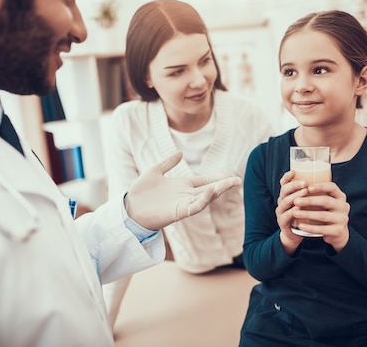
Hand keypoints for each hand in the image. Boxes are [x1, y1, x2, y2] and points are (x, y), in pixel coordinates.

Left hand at [124, 152, 241, 229]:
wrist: (128, 208)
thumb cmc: (140, 192)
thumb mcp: (155, 171)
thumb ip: (168, 162)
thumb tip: (181, 153)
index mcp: (182, 185)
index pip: (205, 180)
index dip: (218, 178)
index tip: (231, 175)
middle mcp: (185, 195)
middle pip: (210, 189)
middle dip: (224, 185)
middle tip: (238, 180)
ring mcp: (183, 204)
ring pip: (205, 197)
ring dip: (217, 191)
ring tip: (229, 183)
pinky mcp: (178, 212)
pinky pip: (194, 207)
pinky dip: (204, 200)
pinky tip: (211, 191)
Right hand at [276, 171, 305, 253]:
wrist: (296, 234)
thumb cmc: (304, 215)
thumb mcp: (306, 202)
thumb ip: (311, 193)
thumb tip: (326, 178)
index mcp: (286, 195)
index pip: (284, 182)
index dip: (287, 177)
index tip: (294, 171)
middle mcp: (281, 201)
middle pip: (284, 190)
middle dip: (294, 185)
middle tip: (305, 183)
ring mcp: (281, 212)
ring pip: (285, 202)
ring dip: (295, 196)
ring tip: (305, 192)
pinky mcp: (283, 222)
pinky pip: (286, 215)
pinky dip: (292, 211)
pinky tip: (299, 208)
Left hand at [291, 181, 349, 251]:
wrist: (336, 233)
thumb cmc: (325, 212)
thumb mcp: (325, 202)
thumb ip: (316, 193)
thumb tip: (294, 179)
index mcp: (340, 196)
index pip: (332, 187)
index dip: (320, 186)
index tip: (307, 187)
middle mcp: (343, 206)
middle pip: (326, 201)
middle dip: (309, 200)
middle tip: (295, 201)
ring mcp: (342, 219)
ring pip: (323, 215)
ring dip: (307, 214)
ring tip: (294, 213)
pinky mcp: (338, 231)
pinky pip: (322, 229)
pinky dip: (310, 227)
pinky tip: (300, 226)